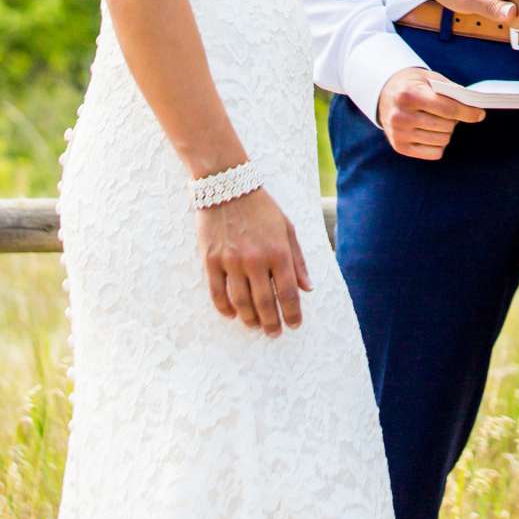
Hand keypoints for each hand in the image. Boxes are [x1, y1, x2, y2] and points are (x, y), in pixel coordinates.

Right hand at [197, 184, 312, 334]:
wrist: (227, 186)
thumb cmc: (261, 208)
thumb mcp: (287, 228)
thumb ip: (298, 260)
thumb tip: (308, 288)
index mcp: (278, 251)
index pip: (289, 292)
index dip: (293, 313)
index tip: (294, 325)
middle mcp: (256, 259)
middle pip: (265, 303)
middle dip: (272, 323)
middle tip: (274, 332)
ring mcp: (231, 261)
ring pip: (241, 303)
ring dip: (250, 319)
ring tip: (255, 325)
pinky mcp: (211, 260)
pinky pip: (218, 294)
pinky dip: (225, 309)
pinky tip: (232, 314)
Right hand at [378, 67, 485, 160]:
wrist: (384, 94)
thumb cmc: (413, 85)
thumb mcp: (429, 78)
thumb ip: (451, 90)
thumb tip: (473, 108)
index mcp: (409, 95)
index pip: (446, 109)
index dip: (467, 112)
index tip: (480, 114)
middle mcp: (401, 116)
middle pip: (445, 126)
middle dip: (455, 120)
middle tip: (451, 113)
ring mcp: (399, 134)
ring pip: (442, 141)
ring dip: (447, 132)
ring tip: (439, 121)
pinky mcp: (400, 147)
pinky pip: (434, 153)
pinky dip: (439, 144)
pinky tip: (432, 132)